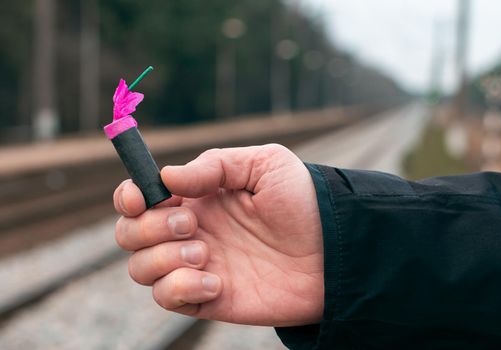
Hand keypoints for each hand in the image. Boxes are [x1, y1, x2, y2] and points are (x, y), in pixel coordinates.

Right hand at [113, 144, 323, 326]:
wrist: (334, 250)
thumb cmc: (303, 200)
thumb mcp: (264, 164)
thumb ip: (214, 165)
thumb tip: (166, 178)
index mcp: (197, 197)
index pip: (139, 197)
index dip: (128, 196)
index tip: (140, 198)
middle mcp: (190, 230)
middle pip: (129, 234)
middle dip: (148, 228)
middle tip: (193, 224)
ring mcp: (196, 265)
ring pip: (140, 268)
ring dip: (163, 259)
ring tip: (206, 253)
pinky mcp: (208, 298)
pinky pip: (167, 299)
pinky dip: (180, 289)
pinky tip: (216, 281)